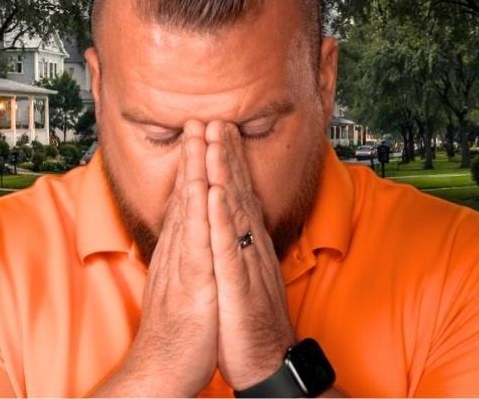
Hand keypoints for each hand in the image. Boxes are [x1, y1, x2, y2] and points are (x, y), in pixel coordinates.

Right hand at [88, 121, 217, 396]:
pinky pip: (198, 245)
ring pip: (191, 211)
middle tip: (200, 117)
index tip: (200, 134)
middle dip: (194, 155)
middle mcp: (179, 252)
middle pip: (187, 195)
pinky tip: (206, 190)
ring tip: (200, 137)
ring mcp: (184, 267)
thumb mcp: (181, 287)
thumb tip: (190, 238)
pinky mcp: (194, 287)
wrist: (161, 372)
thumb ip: (185, 259)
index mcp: (180, 253)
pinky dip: (201, 215)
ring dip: (196, 171)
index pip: (188, 200)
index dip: (194, 166)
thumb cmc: (177, 335)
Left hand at [205, 121, 296, 391]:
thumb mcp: (240, 274)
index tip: (217, 128)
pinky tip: (215, 193)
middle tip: (215, 116)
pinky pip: (229, 247)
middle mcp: (249, 246)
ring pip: (233, 210)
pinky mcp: (237, 284)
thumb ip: (235, 245)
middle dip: (225, 154)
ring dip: (224, 172)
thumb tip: (227, 220)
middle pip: (237, 193)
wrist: (264, 362)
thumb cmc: (247, 321)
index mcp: (245, 244)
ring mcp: (245, 262)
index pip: (236, 195)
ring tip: (214, 138)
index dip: (227, 162)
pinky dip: (222, 218)